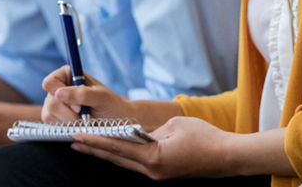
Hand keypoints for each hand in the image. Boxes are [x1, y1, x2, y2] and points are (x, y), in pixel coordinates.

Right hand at [40, 67, 130, 122]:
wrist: (117, 122)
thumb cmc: (111, 106)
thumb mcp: (102, 97)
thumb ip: (82, 94)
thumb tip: (59, 93)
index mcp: (67, 75)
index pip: (50, 83)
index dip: (60, 95)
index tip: (78, 107)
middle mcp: (58, 88)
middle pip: (50, 103)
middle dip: (68, 114)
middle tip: (85, 118)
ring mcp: (55, 105)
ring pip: (49, 116)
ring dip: (69, 122)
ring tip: (85, 121)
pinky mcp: (55, 119)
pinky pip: (53, 126)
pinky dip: (67, 128)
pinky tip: (79, 126)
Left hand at [70, 116, 237, 179]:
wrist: (227, 156)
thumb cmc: (205, 137)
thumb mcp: (175, 126)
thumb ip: (152, 131)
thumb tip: (141, 136)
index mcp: (154, 158)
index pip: (118, 147)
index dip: (96, 141)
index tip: (78, 135)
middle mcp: (152, 171)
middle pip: (117, 159)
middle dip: (94, 150)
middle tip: (73, 142)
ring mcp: (158, 175)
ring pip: (126, 163)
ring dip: (107, 153)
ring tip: (88, 146)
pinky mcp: (164, 173)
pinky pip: (138, 163)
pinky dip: (124, 155)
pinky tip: (116, 149)